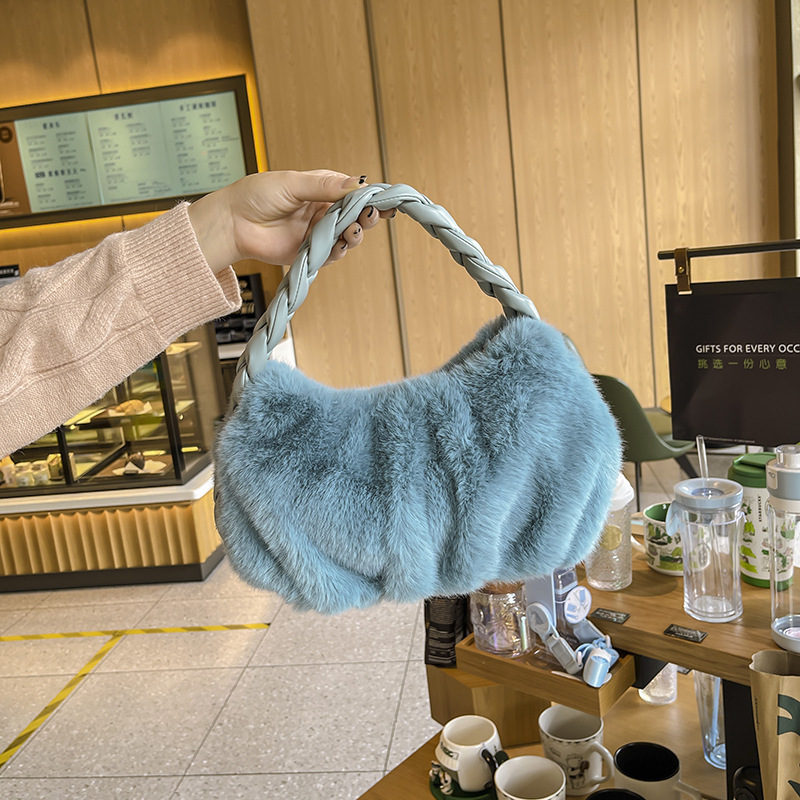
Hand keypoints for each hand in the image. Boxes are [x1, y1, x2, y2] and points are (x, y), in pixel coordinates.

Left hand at [188, 169, 392, 270]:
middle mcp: (323, 210)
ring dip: (355, 235)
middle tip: (372, 216)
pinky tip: (339, 246)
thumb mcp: (293, 183)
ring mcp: (317, 232)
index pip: (354, 192)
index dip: (371, 196)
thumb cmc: (256, 195)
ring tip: (354, 231)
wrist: (232, 223)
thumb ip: (325, 185)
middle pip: (356, 215)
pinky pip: (331, 254)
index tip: (387, 200)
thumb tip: (357, 183)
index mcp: (321, 188)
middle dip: (368, 216)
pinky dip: (338, 251)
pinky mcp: (310, 252)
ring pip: (347, 236)